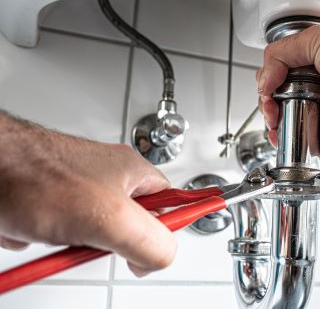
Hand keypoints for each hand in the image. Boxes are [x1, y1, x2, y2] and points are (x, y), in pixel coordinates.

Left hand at [0, 113, 175, 276]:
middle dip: (109, 241)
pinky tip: (37, 229)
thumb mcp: (111, 218)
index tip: (174, 239)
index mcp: (132, 172)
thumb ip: (151, 241)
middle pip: (130, 225)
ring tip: (60, 233)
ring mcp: (78, 190)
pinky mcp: (52, 203)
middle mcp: (107, 177)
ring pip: (94, 233)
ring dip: (74, 243)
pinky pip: (63, 234)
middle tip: (99, 240)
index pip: (171, 201)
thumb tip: (163, 257)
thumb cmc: (36, 175)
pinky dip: (49, 240)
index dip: (171, 227)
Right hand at [257, 20, 319, 155]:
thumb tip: (263, 81)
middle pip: (279, 107)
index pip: (278, 82)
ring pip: (288, 129)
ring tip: (277, 117)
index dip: (266, 87)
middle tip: (272, 103)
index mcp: (314, 69)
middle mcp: (319, 93)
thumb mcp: (314, 39)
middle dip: (268, 107)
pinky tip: (285, 135)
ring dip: (275, 127)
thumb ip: (280, 56)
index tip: (267, 88)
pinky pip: (306, 148)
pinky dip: (292, 146)